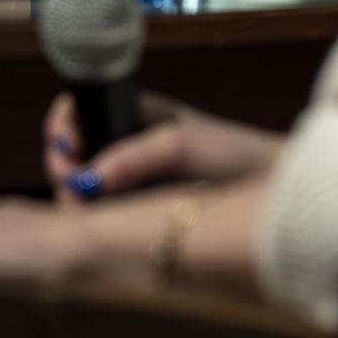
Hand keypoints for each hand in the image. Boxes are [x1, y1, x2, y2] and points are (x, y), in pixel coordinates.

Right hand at [44, 90, 284, 204]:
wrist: (276, 187)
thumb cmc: (234, 155)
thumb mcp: (180, 146)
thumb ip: (132, 157)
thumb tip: (88, 178)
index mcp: (134, 114)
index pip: (77, 112)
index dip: (61, 129)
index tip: (64, 152)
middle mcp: (128, 143)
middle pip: (73, 153)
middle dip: (63, 171)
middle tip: (74, 192)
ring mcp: (133, 176)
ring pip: (84, 185)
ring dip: (76, 198)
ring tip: (87, 212)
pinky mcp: (141, 207)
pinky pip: (104, 210)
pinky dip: (95, 217)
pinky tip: (103, 225)